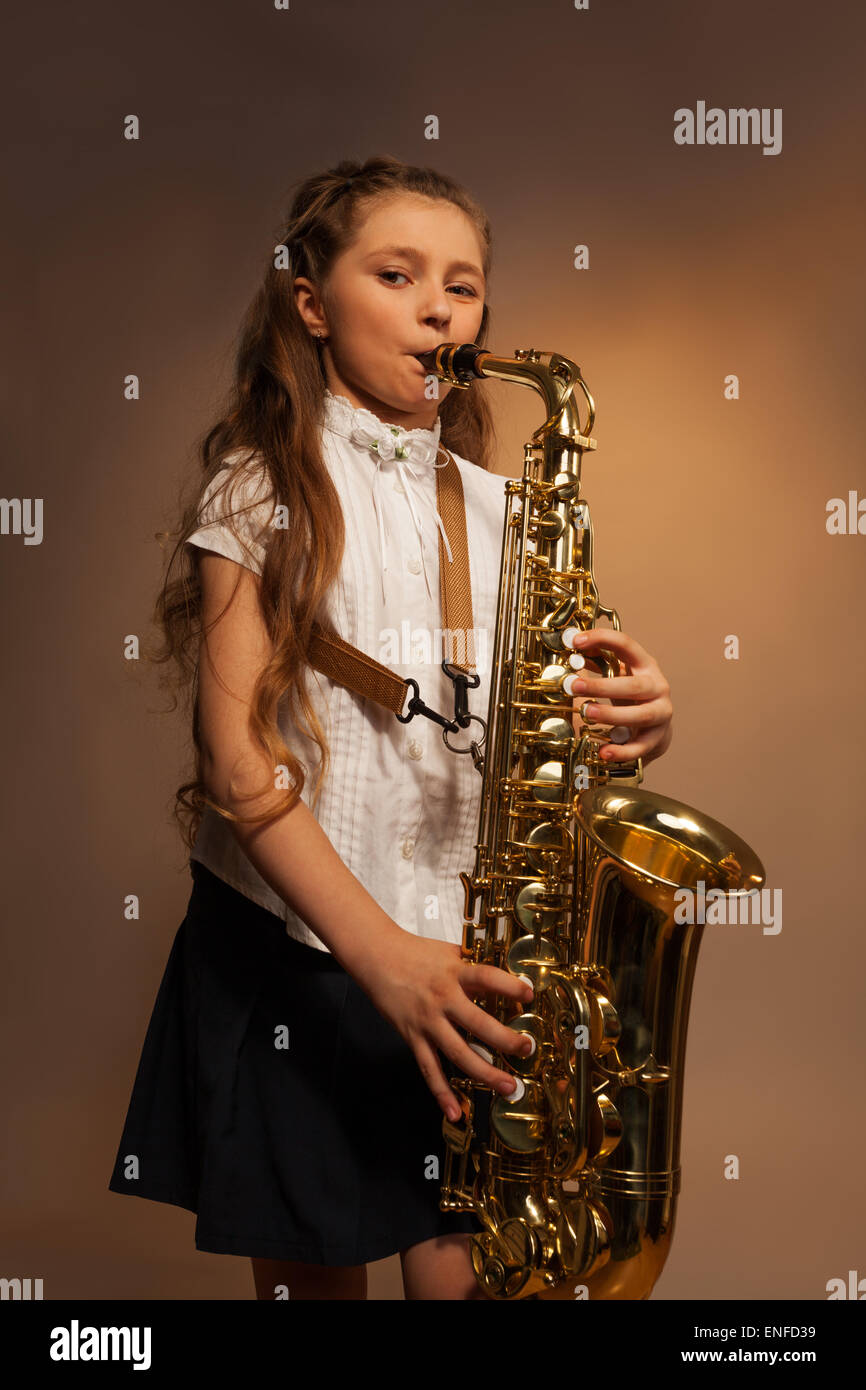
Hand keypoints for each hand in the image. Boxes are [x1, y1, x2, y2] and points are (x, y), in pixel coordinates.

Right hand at [352, 931, 534, 1122]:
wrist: (377, 957)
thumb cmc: (416, 952)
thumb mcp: (450, 952)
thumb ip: (475, 966)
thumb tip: (507, 978)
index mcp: (455, 972)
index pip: (486, 978)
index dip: (509, 987)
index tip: (529, 994)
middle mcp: (442, 998)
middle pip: (478, 1023)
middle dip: (505, 1040)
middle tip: (527, 1050)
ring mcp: (427, 1021)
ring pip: (458, 1053)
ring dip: (485, 1073)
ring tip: (508, 1086)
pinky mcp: (413, 1037)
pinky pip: (429, 1069)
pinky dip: (441, 1093)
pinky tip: (455, 1112)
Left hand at [565, 627, 672, 765]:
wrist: (656, 723)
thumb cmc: (632, 693)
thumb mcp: (618, 673)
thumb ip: (598, 660)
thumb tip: (573, 647)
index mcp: (645, 665)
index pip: (626, 645)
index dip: (602, 639)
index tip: (576, 641)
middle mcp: (657, 687)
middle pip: (633, 685)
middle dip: (602, 686)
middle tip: (574, 686)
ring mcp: (660, 713)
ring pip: (640, 715)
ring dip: (612, 715)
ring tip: (587, 713)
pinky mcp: (657, 738)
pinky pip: (640, 746)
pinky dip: (622, 751)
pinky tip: (603, 752)